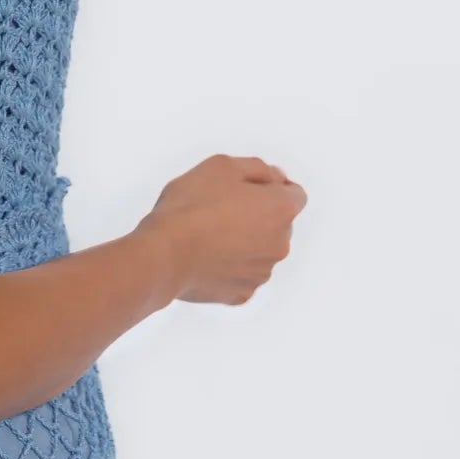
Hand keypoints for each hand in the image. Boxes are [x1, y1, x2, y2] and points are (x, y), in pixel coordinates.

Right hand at [138, 154, 307, 305]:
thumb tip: (274, 178)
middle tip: (221, 208)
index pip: (295, 195)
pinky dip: (230, 267)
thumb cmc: (190, 206)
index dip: (272, 187)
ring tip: (209, 234)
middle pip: (279, 225)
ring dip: (245, 242)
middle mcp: (280, 244)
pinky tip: (207, 257)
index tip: (247, 188)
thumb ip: (257, 168)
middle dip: (259, 215)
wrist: (164, 254)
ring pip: (261, 251)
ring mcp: (261, 273)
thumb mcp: (222, 165)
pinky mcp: (241, 294)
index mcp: (280, 210)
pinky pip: (242, 275)